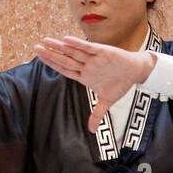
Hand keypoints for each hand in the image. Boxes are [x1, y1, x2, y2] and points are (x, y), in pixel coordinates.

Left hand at [33, 36, 154, 130]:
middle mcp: (86, 65)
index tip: (40, 58)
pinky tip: (66, 40)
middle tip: (36, 47)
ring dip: (60, 47)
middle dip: (51, 54)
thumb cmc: (120, 84)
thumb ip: (97, 114)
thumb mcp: (107, 101)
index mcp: (85, 76)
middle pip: (66, 60)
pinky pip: (88, 47)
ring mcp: (93, 58)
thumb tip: (92, 131)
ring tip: (46, 41)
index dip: (53, 64)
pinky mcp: (102, 52)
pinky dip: (78, 44)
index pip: (65, 70)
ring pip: (74, 52)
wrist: (135, 72)